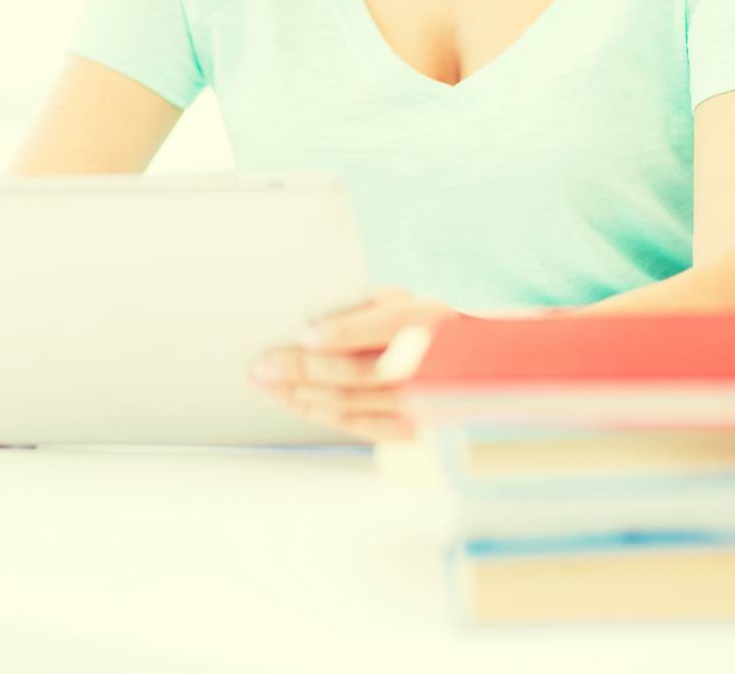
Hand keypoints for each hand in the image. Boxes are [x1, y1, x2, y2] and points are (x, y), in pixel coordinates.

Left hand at [248, 285, 456, 443]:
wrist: (471, 369)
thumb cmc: (422, 326)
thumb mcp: (405, 303)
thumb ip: (367, 307)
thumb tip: (311, 319)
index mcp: (428, 320)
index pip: (384, 327)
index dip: (344, 333)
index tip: (305, 335)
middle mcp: (428, 364)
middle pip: (360, 371)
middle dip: (305, 369)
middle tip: (263, 364)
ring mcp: (421, 405)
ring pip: (354, 403)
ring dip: (303, 395)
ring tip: (266, 384)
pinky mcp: (412, 431)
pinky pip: (360, 426)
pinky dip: (324, 414)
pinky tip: (295, 403)